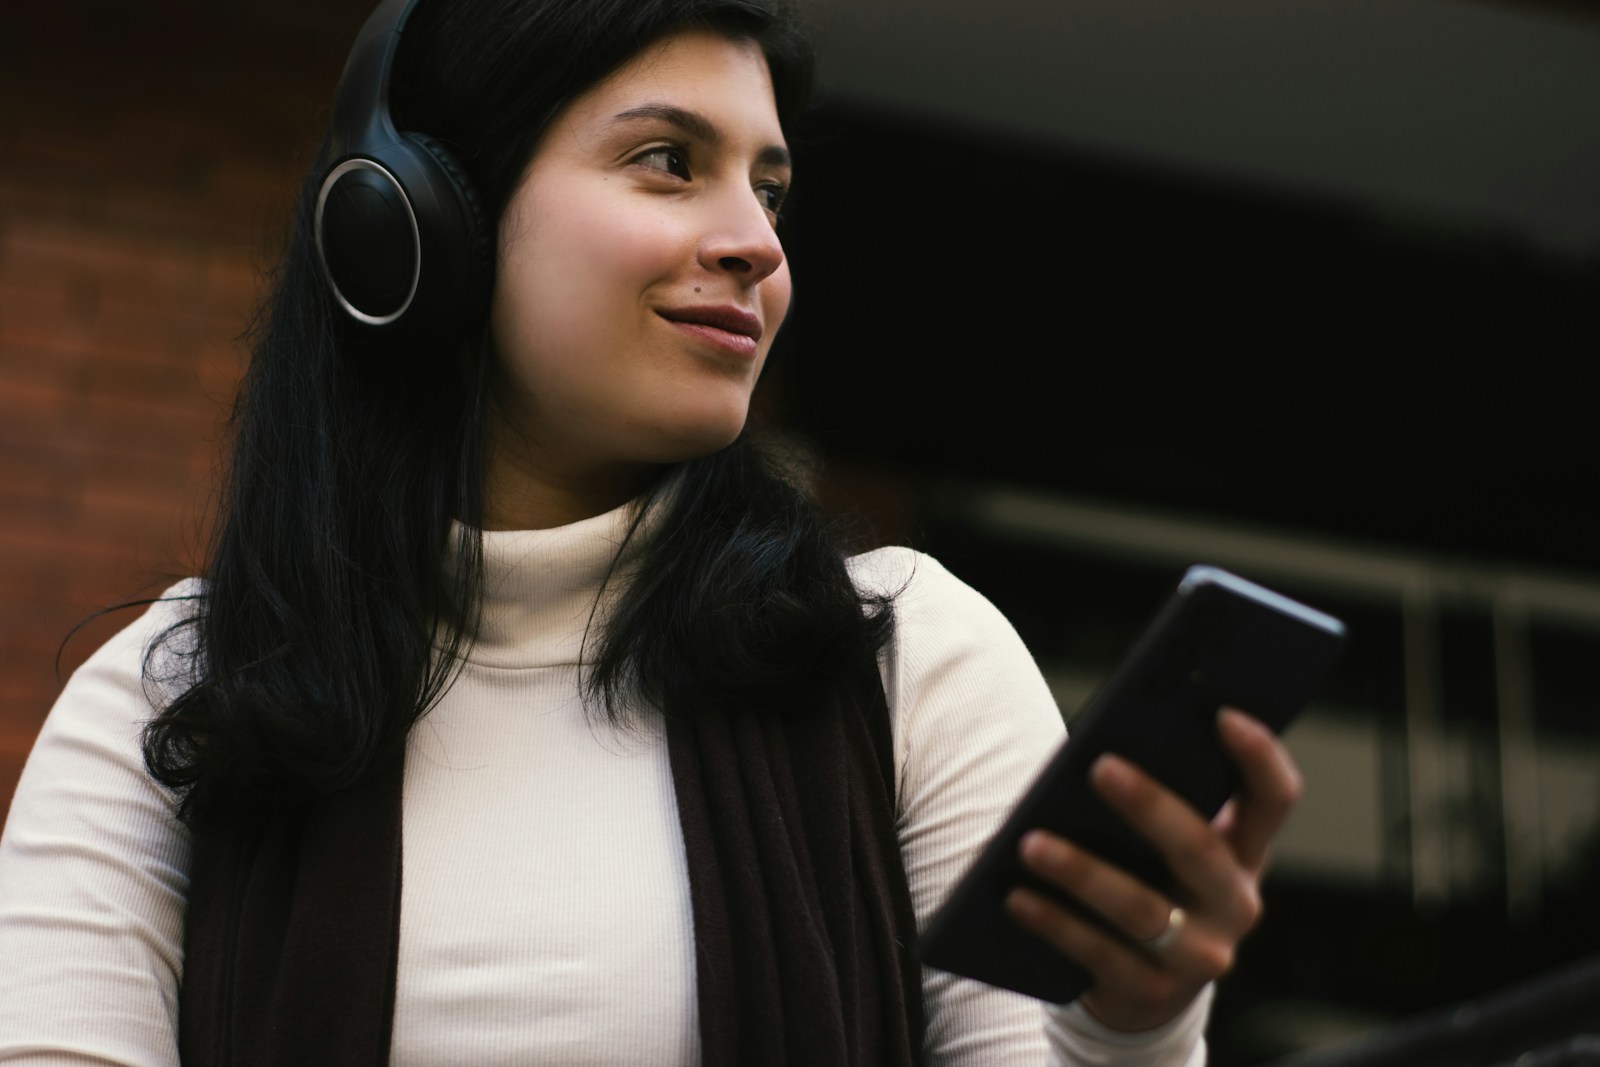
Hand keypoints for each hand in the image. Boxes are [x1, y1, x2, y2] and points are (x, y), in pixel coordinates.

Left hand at [1004, 708, 1301, 1032]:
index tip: (1222, 713)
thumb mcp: (1163, 847)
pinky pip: (1097, 952)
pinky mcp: (1151, 991)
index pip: (1274, 798)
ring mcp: (1199, 955)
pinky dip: (1054, 922)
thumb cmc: (1147, 883)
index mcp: (1245, 852)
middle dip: (1150, 806)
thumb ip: (1155, 801)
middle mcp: (1236, 904)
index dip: (1259, 755)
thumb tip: (1097, 753)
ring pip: (1142, 909)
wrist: (1141, 990)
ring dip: (1082, 872)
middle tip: (1099, 766)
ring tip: (1030, 843)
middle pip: (1199, 849)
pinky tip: (1016, 896)